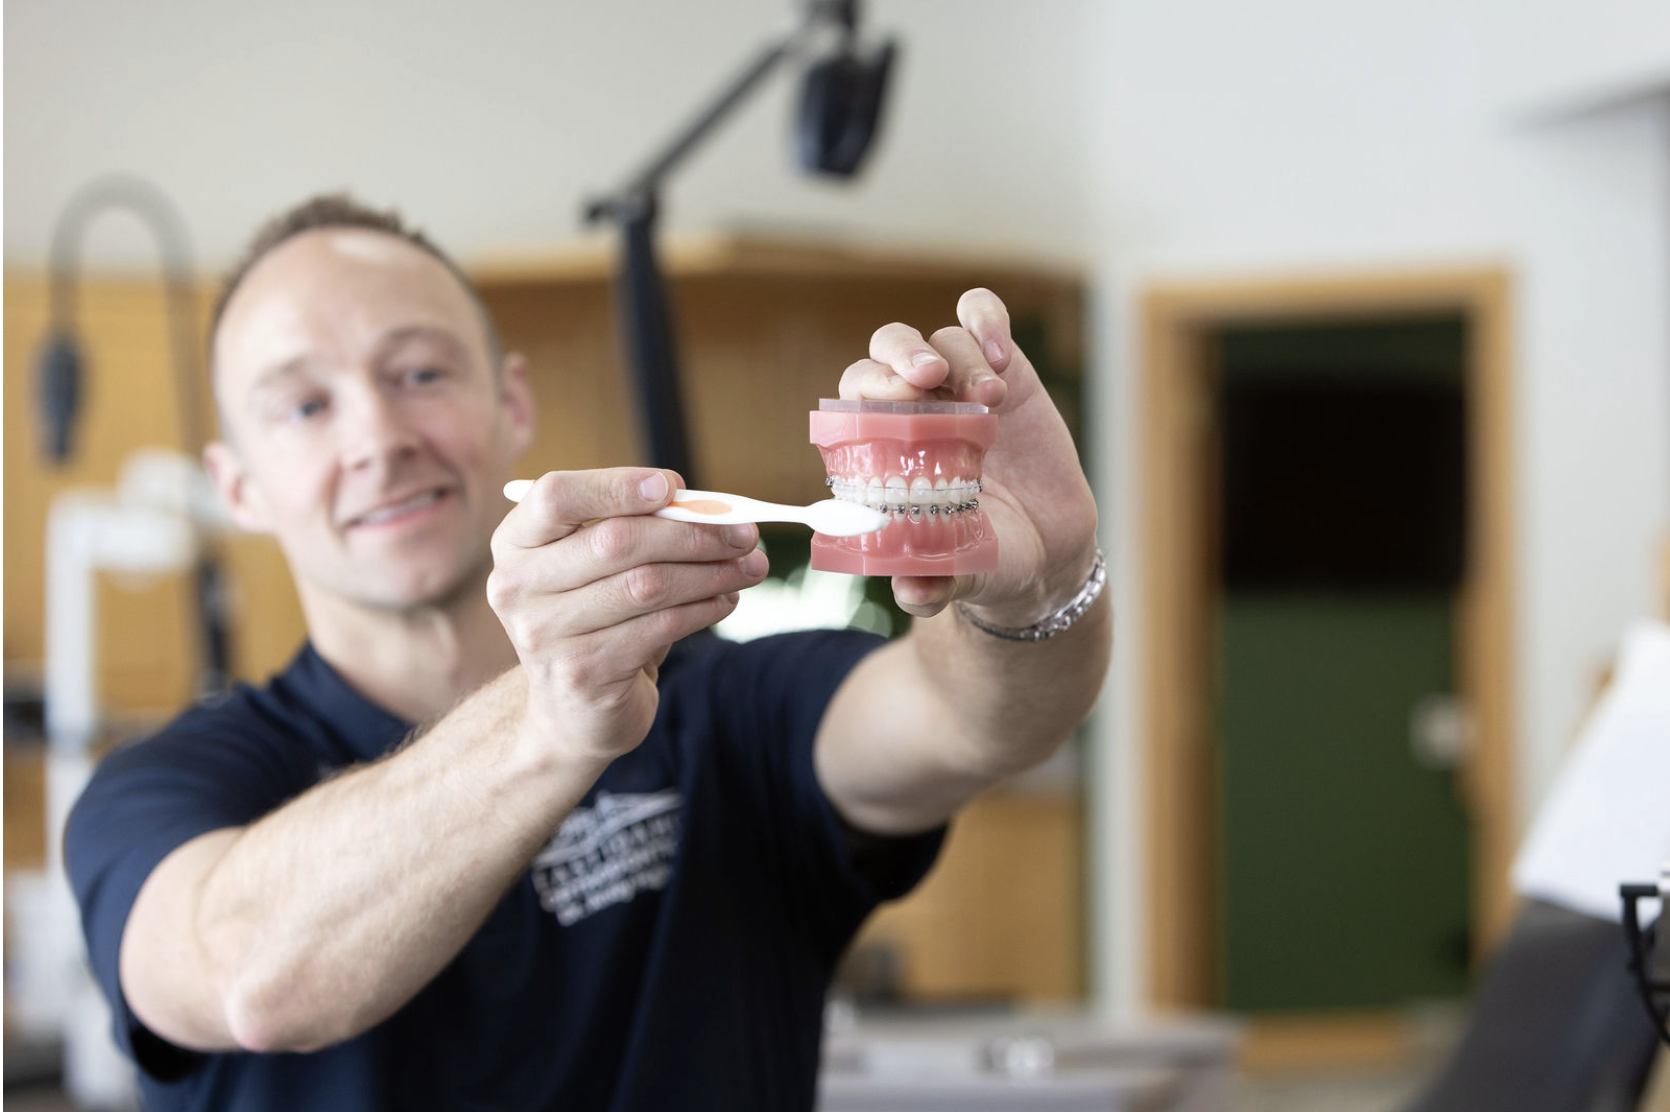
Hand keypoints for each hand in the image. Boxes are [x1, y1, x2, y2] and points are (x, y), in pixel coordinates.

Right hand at [487, 469, 767, 762]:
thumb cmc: (594, 620)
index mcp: (516, 542)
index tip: (675, 486)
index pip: (556, 496)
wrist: (572, 711)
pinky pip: (660, 627)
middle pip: (616, 540)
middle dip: (692, 532)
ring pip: (647, 585)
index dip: (618, 486)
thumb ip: (636, 528)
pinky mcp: (582, 673)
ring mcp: (544, 633)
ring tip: (749, 567)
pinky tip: (725, 601)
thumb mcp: (598, 567)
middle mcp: (518, 586)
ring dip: (710, 572)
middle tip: (745, 533)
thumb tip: (710, 507)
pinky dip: (703, 609)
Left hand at [839, 288, 1098, 624]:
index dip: (868, 390)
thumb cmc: (982, 560)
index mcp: (883, 449)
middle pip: (887, 352)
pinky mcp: (1004, 369)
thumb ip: (933, 583)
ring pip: (939, 338)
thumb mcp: (960, 575)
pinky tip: (1001, 356)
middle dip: (900, 355)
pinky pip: (982, 316)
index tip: (895, 402)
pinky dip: (986, 320)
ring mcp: (958, 385)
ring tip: (990, 397)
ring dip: (959, 355)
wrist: (1045, 556)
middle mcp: (914, 409)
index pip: (855, 399)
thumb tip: (912, 593)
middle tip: (930, 379)